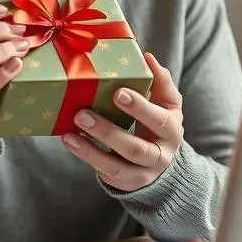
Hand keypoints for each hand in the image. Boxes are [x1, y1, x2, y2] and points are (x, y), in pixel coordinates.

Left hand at [60, 53, 182, 191]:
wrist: (162, 164)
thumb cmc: (159, 124)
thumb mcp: (166, 104)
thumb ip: (160, 82)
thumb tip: (147, 57)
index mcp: (171, 130)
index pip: (158, 120)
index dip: (140, 108)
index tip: (117, 92)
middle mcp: (160, 156)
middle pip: (136, 149)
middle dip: (108, 132)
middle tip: (82, 114)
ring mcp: (142, 174)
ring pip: (116, 166)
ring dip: (90, 150)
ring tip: (69, 132)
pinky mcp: (125, 183)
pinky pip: (105, 173)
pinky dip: (86, 156)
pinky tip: (70, 141)